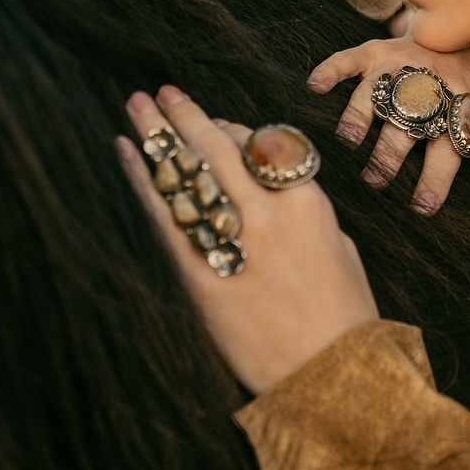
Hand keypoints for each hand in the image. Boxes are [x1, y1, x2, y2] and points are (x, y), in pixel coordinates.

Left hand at [117, 86, 378, 395]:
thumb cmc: (343, 318)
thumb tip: (273, 189)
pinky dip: (143, 179)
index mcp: (308, 202)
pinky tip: (126, 153)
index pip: (263, 146)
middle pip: (217, 148)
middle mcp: (266, 212)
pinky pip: (165, 214)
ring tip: (136, 107)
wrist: (328, 377)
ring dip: (158, 134)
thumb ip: (307, 213)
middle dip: (185, 115)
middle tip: (158, 93)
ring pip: (187, 172)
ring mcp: (232, 239)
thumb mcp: (340, 251)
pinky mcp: (200, 272)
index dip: (232, 129)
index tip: (212, 120)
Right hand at [306, 35, 469, 214]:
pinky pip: (350, 58)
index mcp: (455, 107)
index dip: (436, 178)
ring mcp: (398, 68)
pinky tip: (315, 86)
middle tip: (376, 181)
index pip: (448, 148)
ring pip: (375, 94)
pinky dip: (331, 69)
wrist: (458, 26)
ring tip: (349, 143)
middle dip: (390, 155)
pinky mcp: (376, 51)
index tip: (422, 207)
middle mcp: (426, 89)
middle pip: (406, 126)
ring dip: (360, 117)